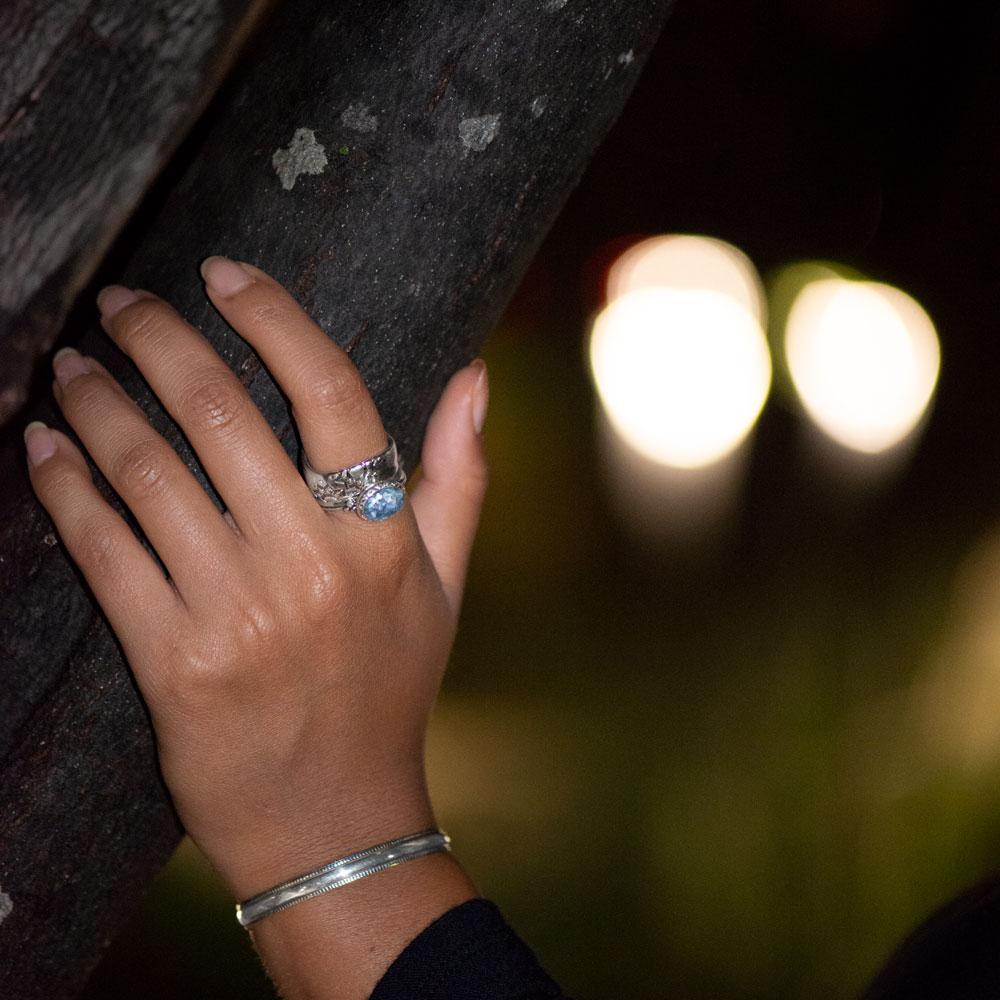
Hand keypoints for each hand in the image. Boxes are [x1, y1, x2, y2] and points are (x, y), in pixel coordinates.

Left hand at [24, 257, 488, 904]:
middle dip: (158, 341)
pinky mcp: (171, 662)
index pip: (334, 395)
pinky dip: (66, 487)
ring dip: (96, 404)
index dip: (273, 318)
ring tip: (71, 364)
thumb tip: (476, 377)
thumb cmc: (390, 691)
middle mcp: (313, 568)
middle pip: (220, 416)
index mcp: (384, 541)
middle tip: (123, 303)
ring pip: (147, 473)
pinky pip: (105, 550)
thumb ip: (459, 476)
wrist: (334, 820)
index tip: (223, 273)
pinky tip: (45, 447)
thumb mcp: (446, 585)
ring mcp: (237, 614)